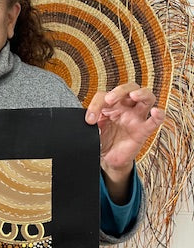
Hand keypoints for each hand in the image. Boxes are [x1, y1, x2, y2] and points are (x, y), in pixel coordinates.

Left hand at [85, 83, 164, 202]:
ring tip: (133, 96)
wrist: (108, 159)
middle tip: (109, 99)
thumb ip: (91, 122)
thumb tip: (88, 119)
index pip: (104, 95)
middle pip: (130, 88)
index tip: (89, 120)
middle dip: (120, 90)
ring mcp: (136, 118)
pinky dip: (158, 115)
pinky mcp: (143, 130)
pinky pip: (155, 121)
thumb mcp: (93, 129)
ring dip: (141, 93)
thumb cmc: (103, 140)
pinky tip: (156, 112)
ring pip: (147, 97)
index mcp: (111, 105)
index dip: (96, 105)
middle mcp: (125, 108)